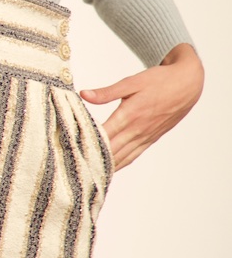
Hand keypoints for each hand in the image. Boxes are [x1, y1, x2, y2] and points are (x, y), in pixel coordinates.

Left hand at [80, 43, 202, 170]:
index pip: (103, 135)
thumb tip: (84, 94)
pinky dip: (120, 164)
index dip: (86, 144)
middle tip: (73, 168)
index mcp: (129, 115)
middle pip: (111, 151)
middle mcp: (137, 130)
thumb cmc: (158, 81)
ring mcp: (145, 137)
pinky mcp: (150, 139)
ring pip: (122, 157)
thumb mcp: (131, 82)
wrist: (187, 85)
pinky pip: (133, 155)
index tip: (70, 150)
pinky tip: (109, 170)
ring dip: (106, 167)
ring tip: (87, 176)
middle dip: (92, 160)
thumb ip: (106, 92)